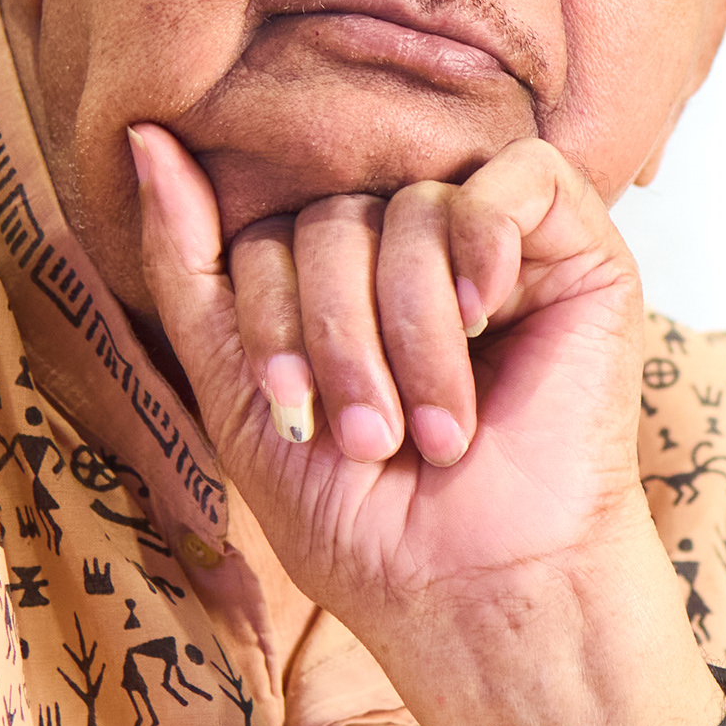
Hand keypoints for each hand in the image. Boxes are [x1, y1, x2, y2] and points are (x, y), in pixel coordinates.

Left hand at [127, 123, 716, 725]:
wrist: (476, 589)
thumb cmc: (363, 520)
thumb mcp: (240, 393)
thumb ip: (190, 267)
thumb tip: (144, 137)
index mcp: (340, 287)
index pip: (272, 232)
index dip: (269, 319)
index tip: (297, 420)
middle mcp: (417, 257)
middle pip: (334, 215)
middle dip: (336, 334)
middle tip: (370, 438)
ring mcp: (501, 250)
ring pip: (415, 207)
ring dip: (410, 331)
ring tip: (435, 427)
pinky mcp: (580, 252)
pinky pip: (517, 178)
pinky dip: (486, 243)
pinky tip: (490, 315)